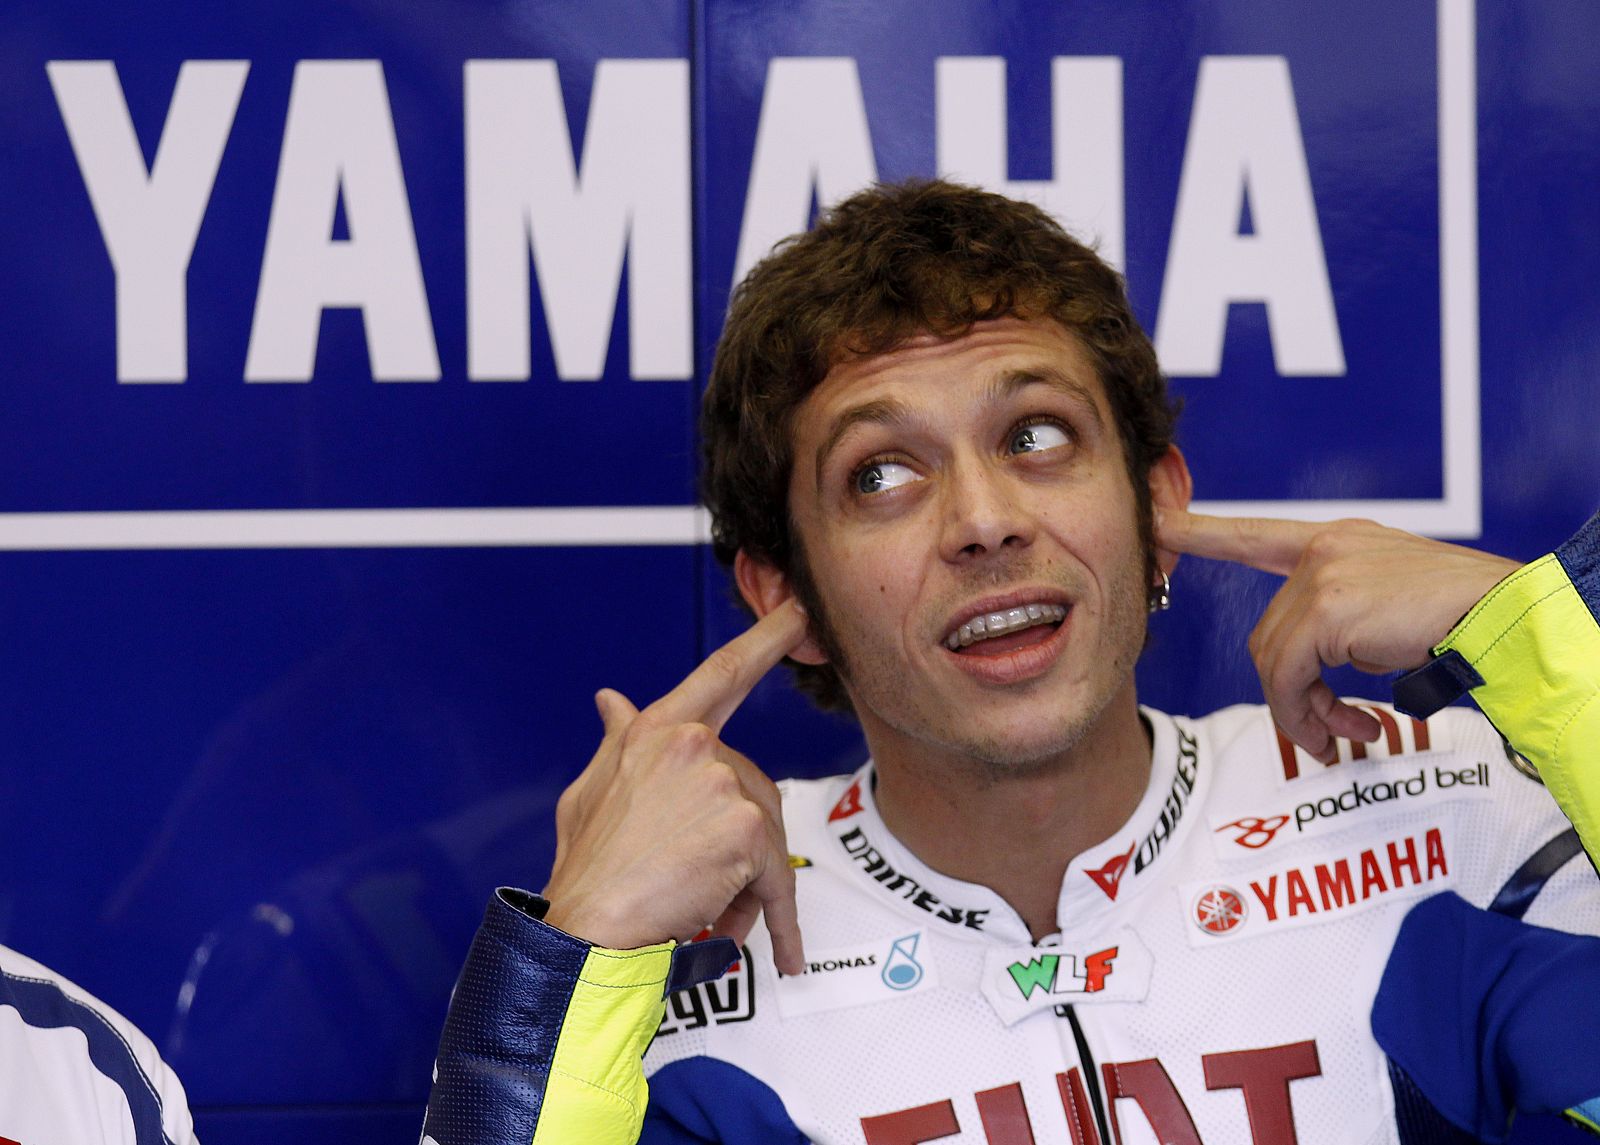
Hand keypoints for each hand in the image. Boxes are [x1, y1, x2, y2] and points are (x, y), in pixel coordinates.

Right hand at [542, 600, 808, 972]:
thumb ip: (615, 742)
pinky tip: (782, 952)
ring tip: (701, 912)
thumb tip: (610, 699)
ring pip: (765, 836)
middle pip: (752, 789)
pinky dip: (780, 921)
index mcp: (656, 731)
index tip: (799, 612)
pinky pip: (776, 879)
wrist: (588, 930)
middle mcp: (692, 744)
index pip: (721, 674)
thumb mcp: (589, 792)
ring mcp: (721, 782)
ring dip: (744, 882)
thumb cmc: (587, 870)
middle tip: (697, 884)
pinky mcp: (746, 828)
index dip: (765, 639)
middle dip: (737, 840)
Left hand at [1156, 509, 1518, 763]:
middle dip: (1293, 694)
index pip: (1255, 533)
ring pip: (1274, 661)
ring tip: (1346, 736)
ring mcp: (1323, 575)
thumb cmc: (1464, 618)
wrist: (1509, 615)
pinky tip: (1356, 728)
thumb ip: (1344, 625)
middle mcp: (1324, 549)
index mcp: (1338, 541)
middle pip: (1268, 635)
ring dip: (1305, 713)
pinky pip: (1289, 678)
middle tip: (1331, 731)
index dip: (1201, 531)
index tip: (1155, 520)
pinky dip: (1310, 715)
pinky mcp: (1328, 610)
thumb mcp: (1391, 609)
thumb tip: (1312, 683)